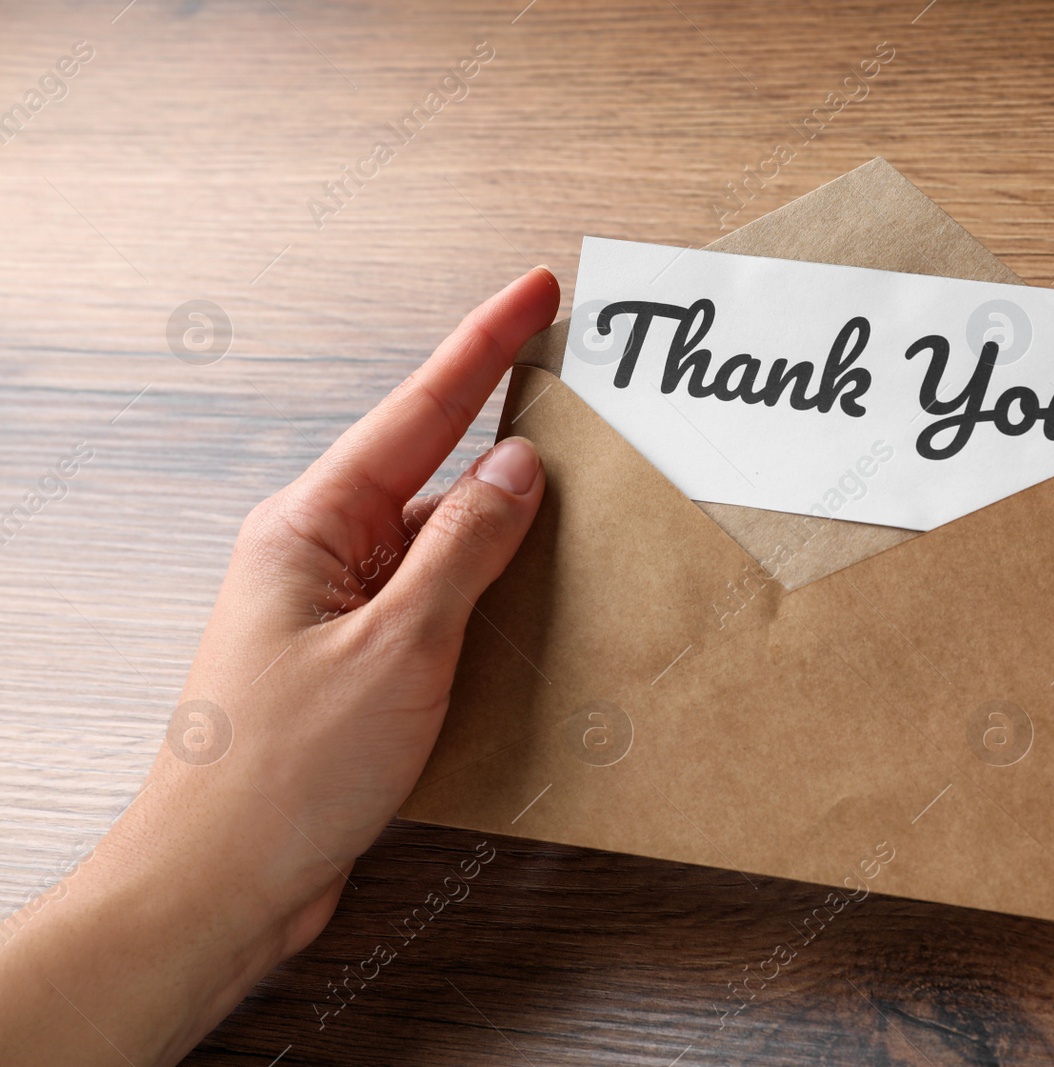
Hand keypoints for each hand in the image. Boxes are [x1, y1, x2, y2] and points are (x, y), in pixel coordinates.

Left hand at [0, 265, 559, 1065]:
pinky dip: (486, 596)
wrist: (221, 885)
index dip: (485, 347)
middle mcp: (320, 554)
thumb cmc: (283, 773)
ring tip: (575, 506)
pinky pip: (436, 603)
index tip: (534, 293)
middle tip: (575, 389)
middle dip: (504, 431)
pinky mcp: (358, 664)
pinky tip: (529, 602)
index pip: (418, 413)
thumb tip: (516, 468)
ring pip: (440, 542)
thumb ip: (463, 549)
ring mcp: (338, 611)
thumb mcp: (396, 648)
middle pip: (432, 470)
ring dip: (503, 529)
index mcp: (310, 525)